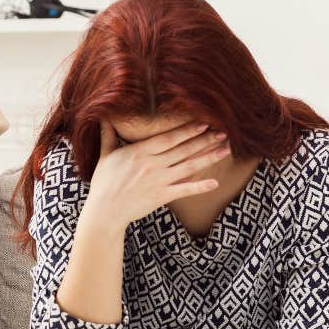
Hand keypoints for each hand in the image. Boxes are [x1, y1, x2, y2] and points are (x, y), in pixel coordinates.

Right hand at [82, 120, 227, 229]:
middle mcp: (153, 164)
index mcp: (140, 152)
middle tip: (223, 133)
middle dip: (204, 140)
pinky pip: (185, 190)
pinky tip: (215, 182)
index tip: (203, 123)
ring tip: (225, 150)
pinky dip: (200, 187)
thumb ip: (108, 136)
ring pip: (188, 166)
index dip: (187, 130)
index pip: (169, 138)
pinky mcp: (162, 196)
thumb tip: (104, 118)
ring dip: (208, 157)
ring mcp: (159, 181)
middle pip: (183, 150)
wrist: (105, 211)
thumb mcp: (105, 156)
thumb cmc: (103, 183)